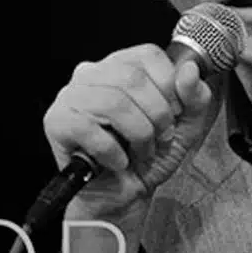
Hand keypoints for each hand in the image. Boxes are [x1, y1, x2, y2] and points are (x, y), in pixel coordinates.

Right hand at [43, 45, 215, 219]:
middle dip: (157, 115)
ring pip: (113, 103)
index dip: (169, 86)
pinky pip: (89, 129)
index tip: (174, 113)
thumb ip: (194, 97)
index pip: (148, 55)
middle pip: (132, 78)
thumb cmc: (147, 158)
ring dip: (138, 135)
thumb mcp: (184, 127)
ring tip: (140, 152)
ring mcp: (71, 96)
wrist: (122, 196)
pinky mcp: (57, 121)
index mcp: (120, 66)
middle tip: (160, 139)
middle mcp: (91, 74)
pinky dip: (112, 152)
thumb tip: (190, 70)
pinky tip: (117, 161)